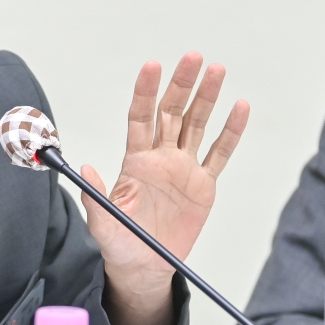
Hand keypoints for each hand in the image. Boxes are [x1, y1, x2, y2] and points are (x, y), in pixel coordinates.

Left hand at [84, 54, 248, 324]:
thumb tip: (85, 167)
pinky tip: (239, 108)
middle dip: (181, 84)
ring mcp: (183, 168)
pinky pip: (219, 153)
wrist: (145, 266)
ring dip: (206, 98)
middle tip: (192, 57)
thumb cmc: (120, 243)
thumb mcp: (103, 223)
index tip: (152, 66)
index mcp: (135, 161)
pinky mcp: (203, 185)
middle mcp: (160, 158)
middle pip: (172, 112)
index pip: (140, 117)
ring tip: (217, 70)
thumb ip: (95, 196)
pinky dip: (230, 132)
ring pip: (196, 124)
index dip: (146, 92)